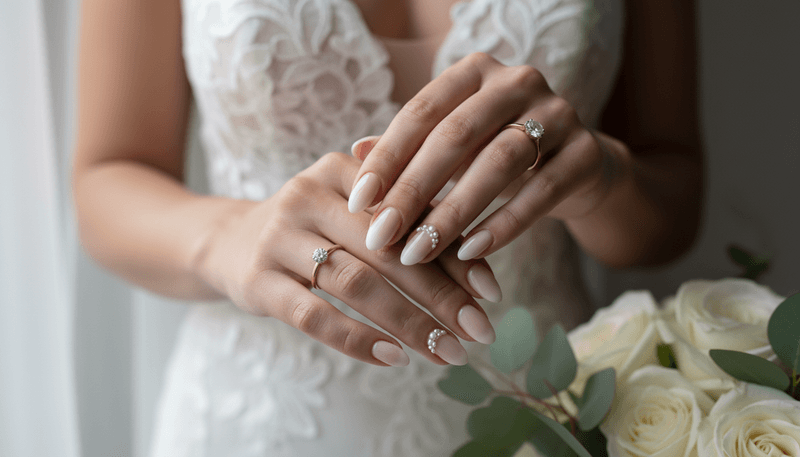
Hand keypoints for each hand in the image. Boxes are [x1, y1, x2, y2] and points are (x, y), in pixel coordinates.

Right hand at [195, 152, 498, 366]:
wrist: (230, 240)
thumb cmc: (314, 228)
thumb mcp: (353, 209)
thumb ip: (409, 219)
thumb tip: (480, 253)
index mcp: (341, 171)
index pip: (409, 214)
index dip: (455, 253)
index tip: (491, 293)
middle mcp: (308, 196)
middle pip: (388, 250)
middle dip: (441, 295)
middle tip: (479, 331)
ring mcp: (279, 238)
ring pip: (356, 284)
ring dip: (409, 323)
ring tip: (447, 352)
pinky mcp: (257, 280)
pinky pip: (313, 315)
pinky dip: (356, 339)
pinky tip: (393, 358)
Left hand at [347, 52, 620, 264]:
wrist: (575, 167)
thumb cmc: (496, 155)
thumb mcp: (452, 148)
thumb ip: (410, 148)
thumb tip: (354, 152)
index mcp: (475, 72)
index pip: (421, 112)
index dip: (387, 158)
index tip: (358, 203)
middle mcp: (517, 82)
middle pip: (457, 136)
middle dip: (413, 190)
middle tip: (381, 236)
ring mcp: (559, 113)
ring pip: (499, 162)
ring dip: (453, 212)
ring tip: (418, 252)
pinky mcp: (587, 152)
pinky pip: (540, 192)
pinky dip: (503, 225)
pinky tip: (469, 252)